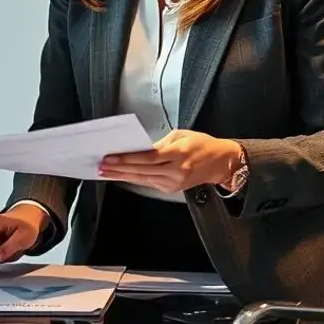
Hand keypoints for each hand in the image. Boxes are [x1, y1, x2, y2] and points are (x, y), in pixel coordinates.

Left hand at [98, 129, 241, 193]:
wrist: (221, 163)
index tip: (111, 157)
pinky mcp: (172, 189)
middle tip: (101, 165)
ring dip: (122, 176)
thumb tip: (139, 148)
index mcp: (178, 153)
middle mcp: (176, 170)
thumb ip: (160, 142)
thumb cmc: (202, 144)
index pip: (148, 158)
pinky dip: (134, 179)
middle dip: (119, 168)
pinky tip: (122, 176)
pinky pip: (149, 183)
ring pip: (143, 179)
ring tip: (106, 172)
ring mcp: (174, 182)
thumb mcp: (182, 135)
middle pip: (142, 170)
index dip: (128, 158)